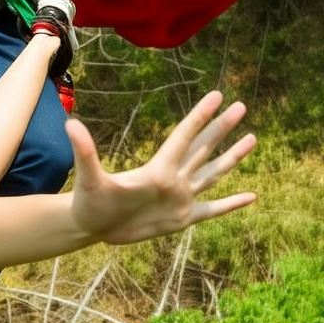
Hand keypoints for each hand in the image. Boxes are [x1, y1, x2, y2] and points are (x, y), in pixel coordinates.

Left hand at [64, 91, 256, 244]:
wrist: (92, 226)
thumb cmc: (89, 200)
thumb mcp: (89, 177)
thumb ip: (85, 152)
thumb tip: (71, 124)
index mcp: (158, 168)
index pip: (185, 136)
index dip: (200, 116)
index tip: (217, 95)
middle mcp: (174, 179)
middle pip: (204, 148)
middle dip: (222, 128)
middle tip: (241, 105)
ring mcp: (181, 198)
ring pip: (213, 173)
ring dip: (232, 157)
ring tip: (252, 138)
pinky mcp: (182, 218)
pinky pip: (213, 210)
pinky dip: (231, 204)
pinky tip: (251, 196)